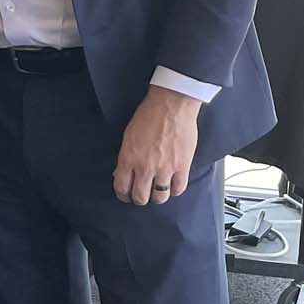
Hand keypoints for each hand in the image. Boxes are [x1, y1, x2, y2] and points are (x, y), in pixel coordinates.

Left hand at [113, 86, 199, 205]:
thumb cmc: (148, 115)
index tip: (126, 196)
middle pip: (140, 197)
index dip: (123, 195)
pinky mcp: (182, 166)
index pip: (122, 188)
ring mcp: (165, 168)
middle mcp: (145, 167)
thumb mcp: (128, 136)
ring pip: (159, 197)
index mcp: (128, 158)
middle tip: (141, 195)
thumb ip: (125, 157)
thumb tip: (121, 174)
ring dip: (157, 197)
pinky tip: (172, 185)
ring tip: (157, 192)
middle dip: (139, 199)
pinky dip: (174, 190)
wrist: (171, 105)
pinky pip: (178, 189)